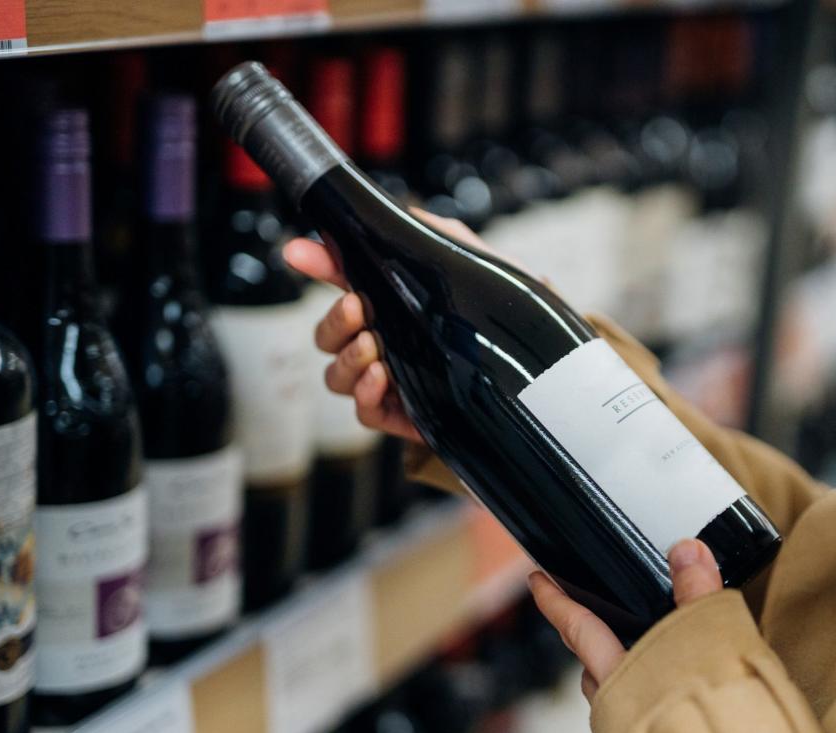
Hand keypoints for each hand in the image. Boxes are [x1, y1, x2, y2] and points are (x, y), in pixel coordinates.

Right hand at [283, 209, 488, 442]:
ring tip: (373, 346)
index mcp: (391, 304)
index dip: (316, 264)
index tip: (298, 253)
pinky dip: (365, 394)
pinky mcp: (406, 415)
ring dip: (347, 359)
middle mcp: (384, 342)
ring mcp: (392, 381)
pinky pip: (366, 412)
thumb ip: (436, 238)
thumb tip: (397, 214)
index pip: (342, 283)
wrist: (537, 368)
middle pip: (327, 338)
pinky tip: (382, 377)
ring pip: (337, 376)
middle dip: (334, 321)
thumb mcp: (475, 266)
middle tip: (357, 306)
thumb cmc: (502, 316)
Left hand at [528, 538, 723, 701]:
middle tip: (597, 617)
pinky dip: (647, 701)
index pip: (577, 627)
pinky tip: (674, 695)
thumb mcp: (711, 643)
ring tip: (649, 656)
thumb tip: (685, 551)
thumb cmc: (715, 725)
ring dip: (623, 674)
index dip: (555, 601)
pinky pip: (636, 718)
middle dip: (591, 641)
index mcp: (620, 675)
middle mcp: (616, 707)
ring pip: (612, 695)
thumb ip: (698, 595)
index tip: (536, 581)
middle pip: (591, 667)